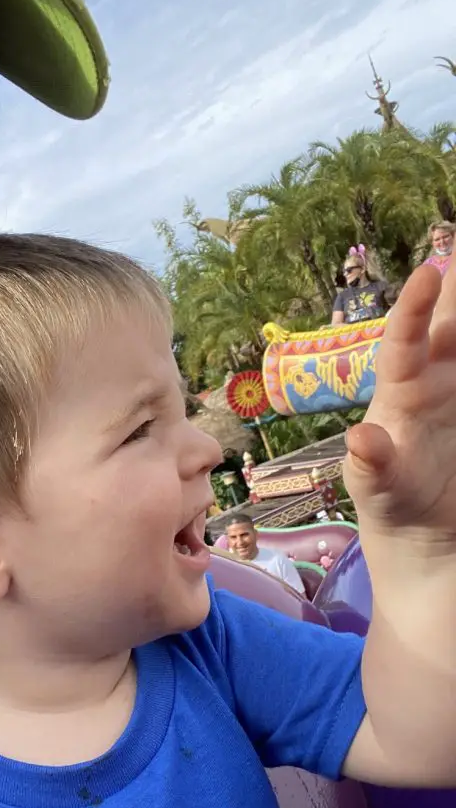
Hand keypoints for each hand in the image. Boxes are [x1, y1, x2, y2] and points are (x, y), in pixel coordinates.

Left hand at [344, 262, 455, 553]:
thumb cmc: (389, 500)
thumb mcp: (376, 488)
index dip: (413, 309)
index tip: (425, 275)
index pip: (405, 342)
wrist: (425, 532)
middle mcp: (436, 378)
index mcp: (402, 390)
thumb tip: (360, 438)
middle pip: (450, 322)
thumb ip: (371, 465)